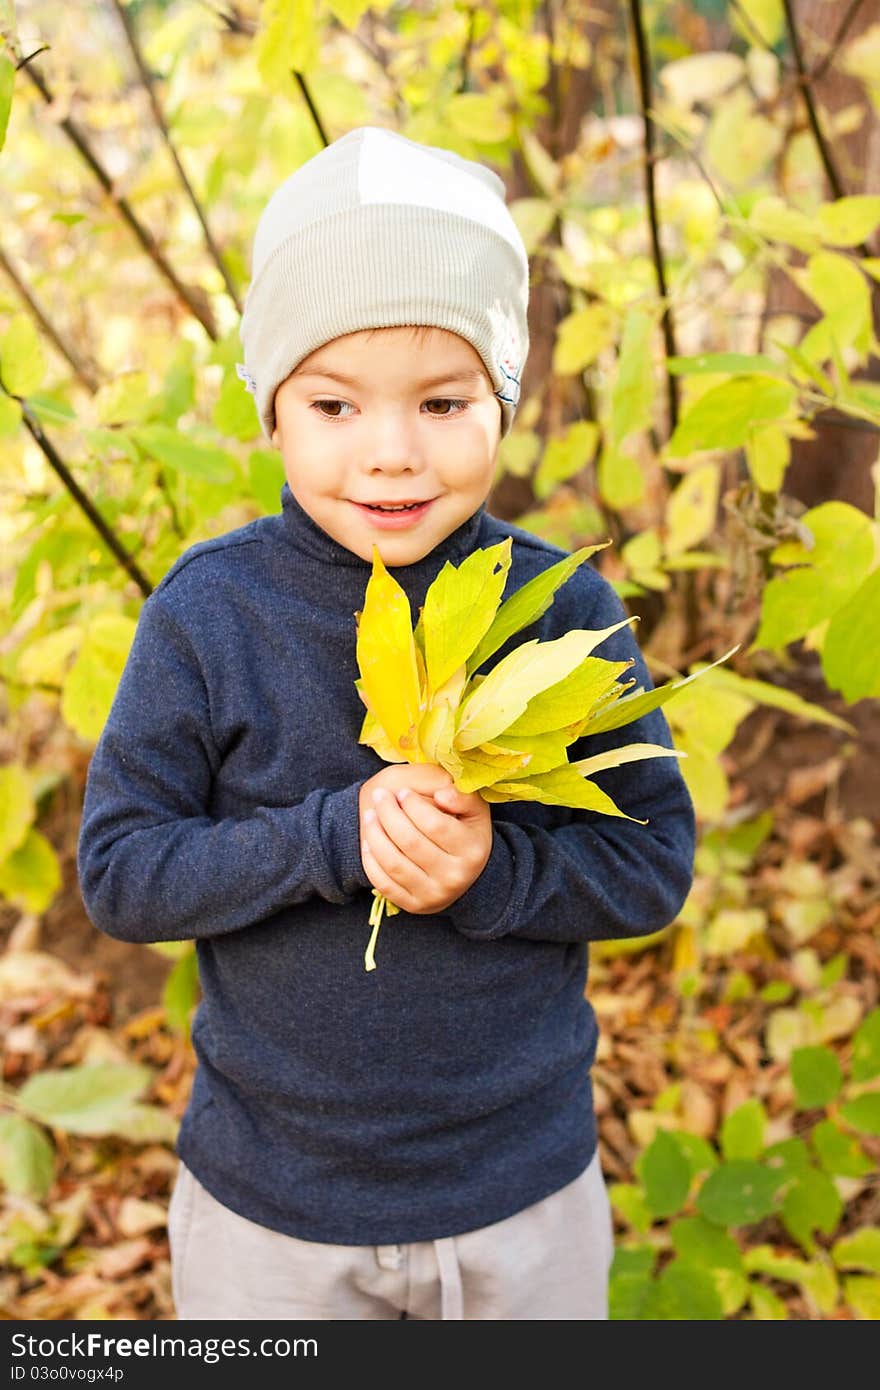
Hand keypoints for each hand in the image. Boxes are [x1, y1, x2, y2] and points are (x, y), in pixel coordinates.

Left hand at [358, 764, 492, 914]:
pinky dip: (370, 861)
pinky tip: (367, 841)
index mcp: (472, 851)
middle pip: (411, 842)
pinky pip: (384, 884)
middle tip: (380, 796)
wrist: (465, 875)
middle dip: (389, 814)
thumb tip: (440, 795)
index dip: (414, 806)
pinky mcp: (414, 905)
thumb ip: (462, 796)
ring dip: (375, 835)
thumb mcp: (474, 811)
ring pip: (394, 863)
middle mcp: (454, 877)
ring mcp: (434, 895)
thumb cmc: (466, 834)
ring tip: (369, 815)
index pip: (436, 825)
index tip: (402, 792)